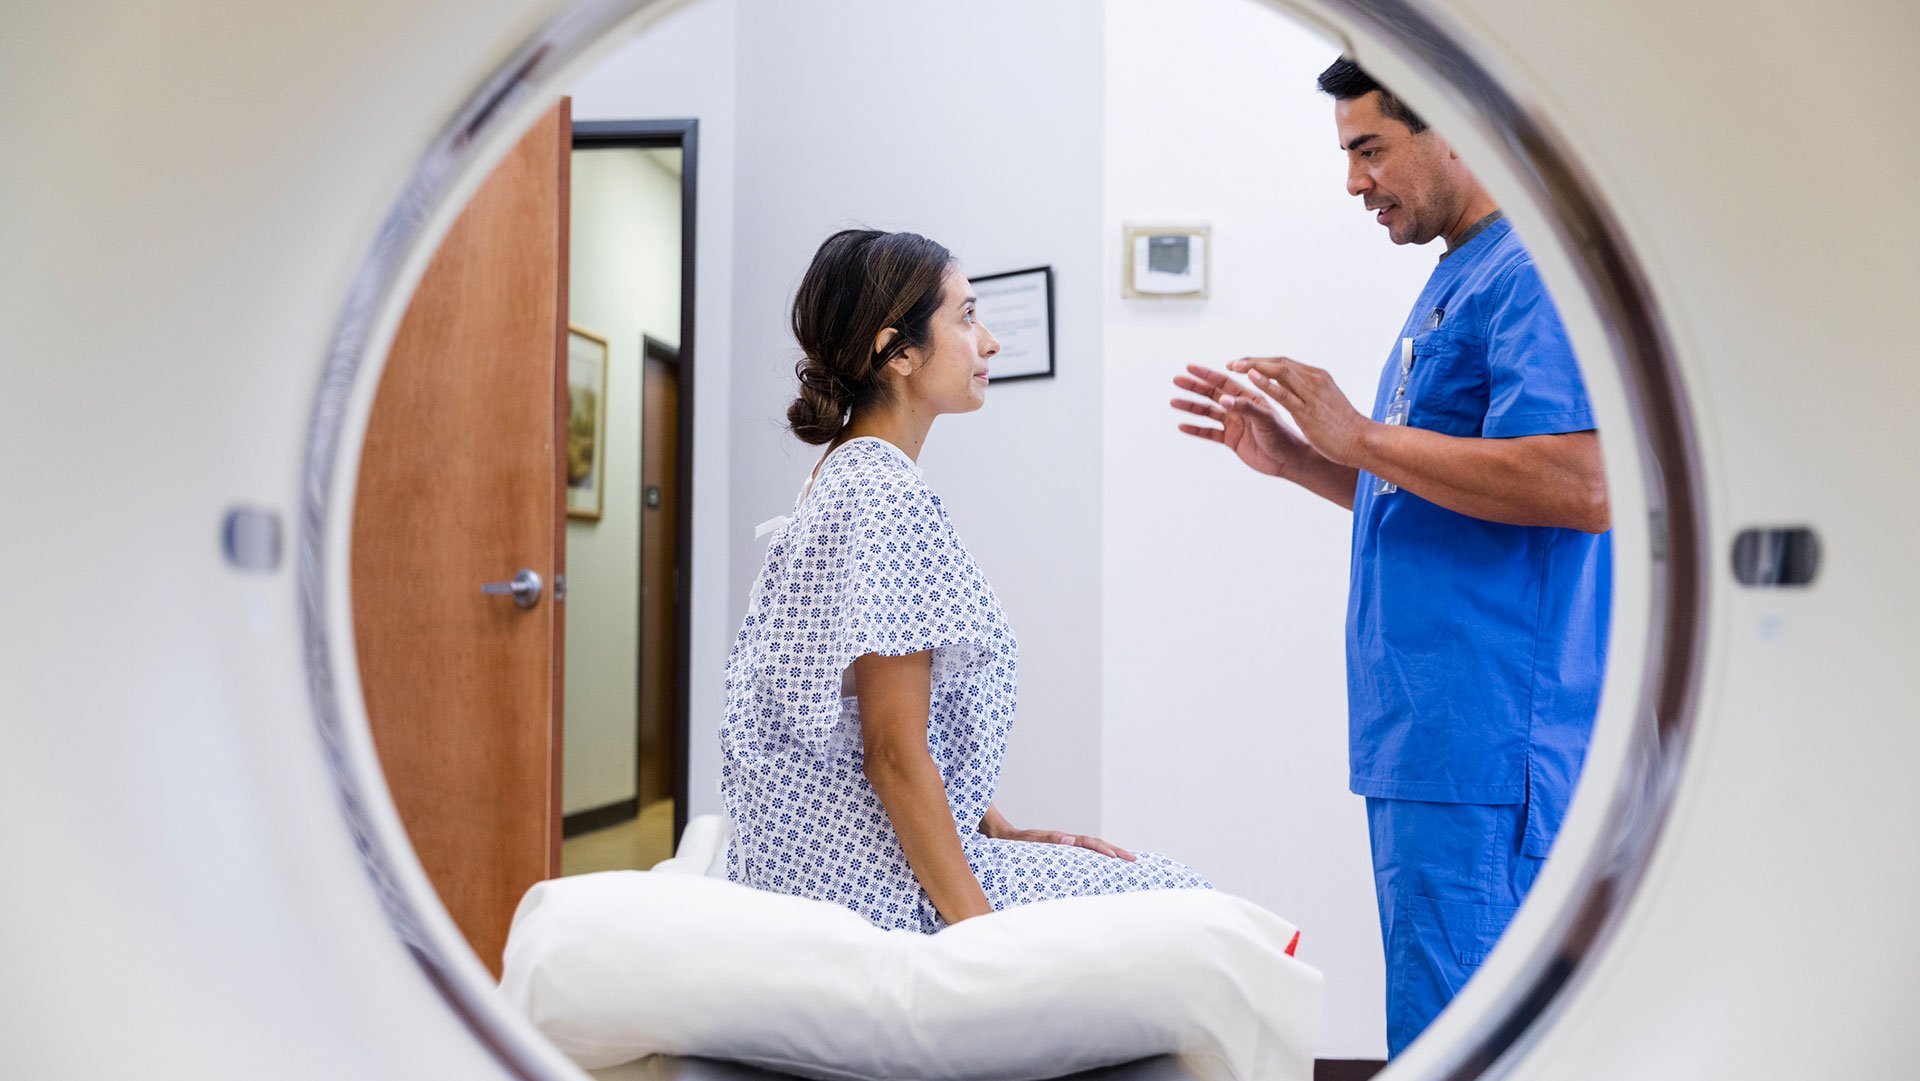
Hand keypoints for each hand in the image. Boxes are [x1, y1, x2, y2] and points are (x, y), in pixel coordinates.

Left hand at [1003, 827, 1136, 861]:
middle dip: (1116, 851)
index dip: (1104, 850)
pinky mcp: (1061, 853)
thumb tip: (1070, 840)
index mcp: (1061, 839)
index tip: (1118, 858)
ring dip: (1110, 854)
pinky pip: (1084, 855)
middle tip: (1135, 860)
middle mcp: (1066, 841)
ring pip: (1092, 849)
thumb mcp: (1026, 842)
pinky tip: (1103, 868)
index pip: (1088, 842)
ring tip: (1128, 862)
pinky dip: (1097, 859)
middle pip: (1096, 844)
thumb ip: (1046, 841)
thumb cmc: (1012, 842)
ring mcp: (1065, 846)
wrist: (1001, 836)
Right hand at [1170, 363, 1314, 477]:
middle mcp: (1239, 407)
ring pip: (1208, 412)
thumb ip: (1244, 408)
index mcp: (1248, 397)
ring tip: (1174, 402)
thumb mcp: (1265, 419)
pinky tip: (1182, 426)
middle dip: (1194, 387)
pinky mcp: (1231, 440)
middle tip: (1176, 380)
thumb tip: (1222, 399)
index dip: (1206, 374)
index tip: (1189, 367)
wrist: (1290, 460)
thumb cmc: (1283, 435)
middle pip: (1212, 394)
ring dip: (1191, 406)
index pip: (1223, 382)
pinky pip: (1210, 433)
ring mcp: (1234, 423)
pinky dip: (1196, 429)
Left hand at [1228, 357, 1371, 467]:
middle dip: (1253, 361)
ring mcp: (1311, 394)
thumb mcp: (1326, 403)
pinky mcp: (1307, 411)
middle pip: (1279, 363)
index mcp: (1318, 377)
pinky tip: (1249, 378)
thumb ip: (1311, 394)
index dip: (1262, 362)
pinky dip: (1265, 383)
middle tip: (1232, 362)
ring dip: (1253, 367)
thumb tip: (1298, 391)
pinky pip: (1283, 393)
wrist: (1362, 441)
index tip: (1244, 364)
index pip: (1285, 363)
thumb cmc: (1345, 427)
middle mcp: (1314, 380)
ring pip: (1279, 371)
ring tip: (1234, 366)